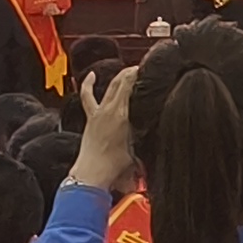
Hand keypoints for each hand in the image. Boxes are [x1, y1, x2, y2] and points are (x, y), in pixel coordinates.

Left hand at [71, 65, 139, 190]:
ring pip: (109, 87)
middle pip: (120, 82)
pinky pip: (88, 96)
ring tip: (127, 72)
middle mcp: (109, 109)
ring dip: (119, 78)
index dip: (138, 73)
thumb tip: (155, 126)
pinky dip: (88, 84)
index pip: (130, 84)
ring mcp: (98, 112)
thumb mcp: (138, 147)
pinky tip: (91, 76)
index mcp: (121, 114)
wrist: (93, 174)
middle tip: (141, 69)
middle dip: (131, 72)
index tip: (147, 68)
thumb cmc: (114, 165)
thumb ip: (146, 134)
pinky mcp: (91, 118)